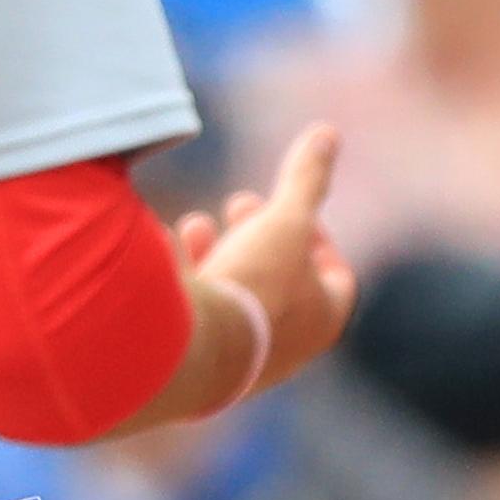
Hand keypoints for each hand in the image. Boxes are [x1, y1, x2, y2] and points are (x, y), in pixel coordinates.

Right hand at [173, 124, 353, 398]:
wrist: (197, 351)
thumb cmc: (254, 284)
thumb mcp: (285, 218)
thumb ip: (305, 179)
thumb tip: (327, 134)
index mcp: (323, 317)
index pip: (335, 276)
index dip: (318, 237)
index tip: (293, 209)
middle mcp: (289, 346)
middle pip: (282, 285)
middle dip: (259, 237)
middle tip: (240, 204)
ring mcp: (243, 361)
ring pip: (237, 299)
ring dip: (218, 254)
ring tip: (195, 224)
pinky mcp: (201, 366)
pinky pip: (199, 316)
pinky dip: (185, 279)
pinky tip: (164, 250)